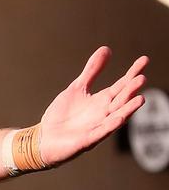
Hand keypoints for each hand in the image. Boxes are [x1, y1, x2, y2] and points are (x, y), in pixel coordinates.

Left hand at [38, 47, 146, 165]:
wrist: (45, 138)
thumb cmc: (63, 114)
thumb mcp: (77, 88)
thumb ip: (92, 71)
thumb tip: (107, 49)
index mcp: (102, 101)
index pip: (121, 85)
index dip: (132, 73)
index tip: (144, 59)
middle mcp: (104, 113)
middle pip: (121, 100)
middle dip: (131, 90)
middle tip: (142, 78)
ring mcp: (97, 127)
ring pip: (117, 117)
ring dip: (128, 109)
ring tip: (140, 98)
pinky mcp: (87, 140)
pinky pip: (101, 132)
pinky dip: (110, 125)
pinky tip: (119, 118)